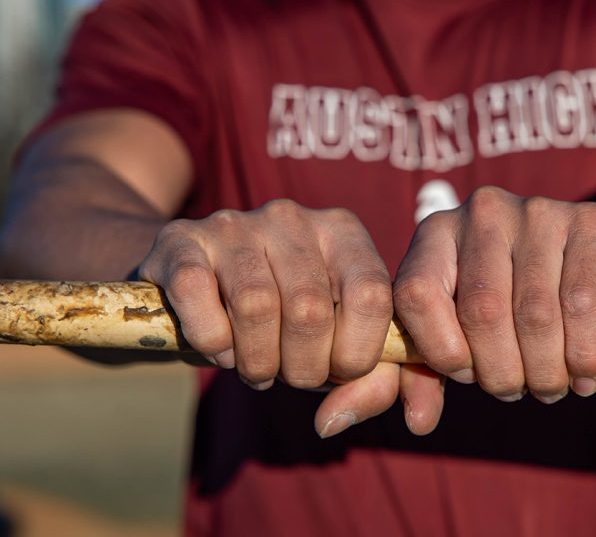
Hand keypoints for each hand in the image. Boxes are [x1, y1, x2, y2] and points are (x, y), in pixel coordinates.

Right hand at [138, 199, 445, 438]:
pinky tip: (217, 346)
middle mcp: (293, 218)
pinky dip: (209, 339)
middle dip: (301, 368)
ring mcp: (236, 223)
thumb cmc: (283, 323)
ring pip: (255, 304)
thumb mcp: (334, 345)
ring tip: (254, 366)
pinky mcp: (181, 237)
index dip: (356, 353)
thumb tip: (333, 421)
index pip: (371, 296)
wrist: (196, 285)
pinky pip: (196, 292)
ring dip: (254, 360)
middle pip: (309, 309)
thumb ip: (368, 381)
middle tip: (287, 375)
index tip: (336, 372)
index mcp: (343, 233)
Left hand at [393, 187, 595, 403]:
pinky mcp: (591, 222)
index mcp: (437, 231)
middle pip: (482, 310)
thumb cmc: (513, 304)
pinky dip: (585, 355)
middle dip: (499, 372)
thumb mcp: (463, 331)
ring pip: (534, 313)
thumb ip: (426, 372)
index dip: (439, 349)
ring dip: (544, 372)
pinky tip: (586, 378)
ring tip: (550, 388)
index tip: (466, 376)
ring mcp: (539, 210)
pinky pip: (582, 302)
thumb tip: (419, 424)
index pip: (417, 294)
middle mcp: (484, 211)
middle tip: (514, 392)